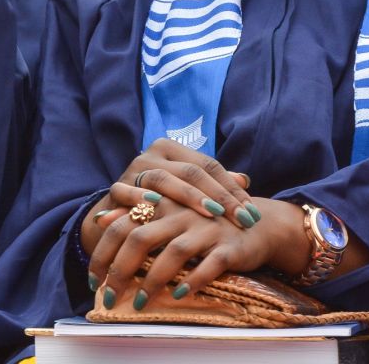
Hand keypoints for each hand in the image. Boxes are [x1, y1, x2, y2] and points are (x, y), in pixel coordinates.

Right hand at [81, 140, 255, 254]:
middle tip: (241, 220)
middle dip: (220, 197)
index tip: (252, 213)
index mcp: (173, 150)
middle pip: (191, 171)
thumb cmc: (164, 204)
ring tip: (212, 214)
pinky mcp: (116, 188)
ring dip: (189, 197)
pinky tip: (159, 206)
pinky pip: (128, 191)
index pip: (209, 165)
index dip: (232, 188)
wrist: (123, 215)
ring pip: (164, 178)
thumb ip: (213, 185)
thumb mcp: (189, 192)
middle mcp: (153, 154)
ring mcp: (133, 170)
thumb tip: (245, 180)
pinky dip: (142, 197)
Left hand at [90, 188, 308, 307]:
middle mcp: (182, 213)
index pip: (123, 225)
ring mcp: (207, 228)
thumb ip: (137, 215)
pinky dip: (194, 280)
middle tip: (109, 298)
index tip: (93, 280)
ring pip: (173, 253)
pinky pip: (210, 264)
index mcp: (164, 203)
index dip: (104, 253)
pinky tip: (179, 295)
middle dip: (121, 271)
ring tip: (139, 304)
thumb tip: (100, 219)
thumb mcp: (170, 213)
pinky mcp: (230, 246)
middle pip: (141, 238)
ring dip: (153, 281)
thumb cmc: (204, 221)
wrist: (257, 223)